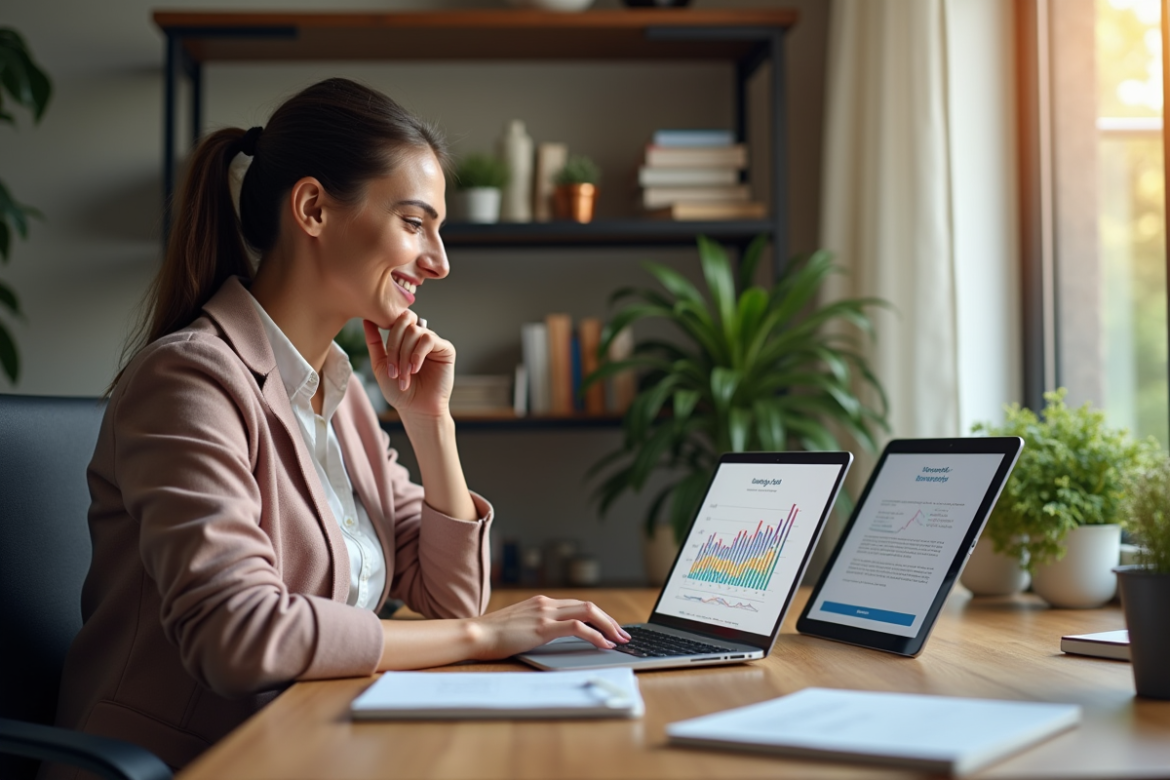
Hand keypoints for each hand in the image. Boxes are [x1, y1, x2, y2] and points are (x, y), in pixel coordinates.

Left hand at [363, 315, 453, 419]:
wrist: (416, 410)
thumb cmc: (398, 391)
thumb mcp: (380, 364)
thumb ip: (374, 342)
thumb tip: (367, 319)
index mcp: (405, 337)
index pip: (395, 319)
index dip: (387, 336)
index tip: (386, 363)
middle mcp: (420, 336)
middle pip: (404, 320)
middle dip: (394, 344)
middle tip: (392, 370)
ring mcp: (434, 341)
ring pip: (415, 331)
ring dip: (405, 355)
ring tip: (404, 375)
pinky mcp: (446, 349)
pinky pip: (429, 340)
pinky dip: (417, 355)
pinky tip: (415, 370)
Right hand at [467, 595, 630, 659]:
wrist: (475, 633)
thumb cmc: (492, 635)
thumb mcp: (519, 626)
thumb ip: (536, 626)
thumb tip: (551, 637)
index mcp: (541, 602)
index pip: (577, 605)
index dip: (598, 617)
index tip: (610, 628)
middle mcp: (546, 603)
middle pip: (588, 606)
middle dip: (609, 620)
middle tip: (622, 634)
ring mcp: (545, 613)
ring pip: (587, 611)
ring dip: (608, 625)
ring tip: (619, 640)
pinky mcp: (542, 627)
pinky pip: (577, 627)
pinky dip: (595, 634)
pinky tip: (603, 644)